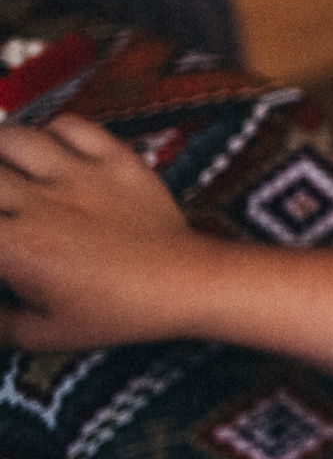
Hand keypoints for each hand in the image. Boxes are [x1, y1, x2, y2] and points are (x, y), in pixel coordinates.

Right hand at [0, 116, 218, 351]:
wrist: (188, 283)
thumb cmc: (118, 313)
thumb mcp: (47, 334)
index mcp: (15, 247)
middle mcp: (40, 202)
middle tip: (0, 201)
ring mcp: (80, 175)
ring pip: (16, 137)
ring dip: (0, 148)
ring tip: (3, 165)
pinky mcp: (116, 159)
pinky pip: (72, 125)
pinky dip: (51, 131)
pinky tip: (49, 148)